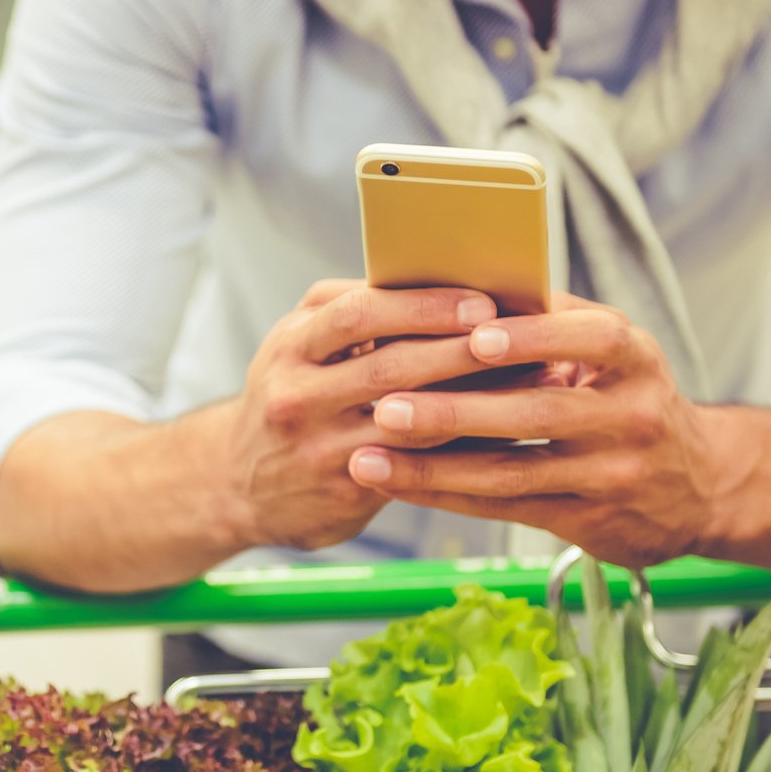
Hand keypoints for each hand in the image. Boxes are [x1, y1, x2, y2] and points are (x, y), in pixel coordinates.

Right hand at [217, 279, 498, 552]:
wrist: (237, 484)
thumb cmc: (291, 398)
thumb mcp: (299, 346)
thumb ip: (353, 315)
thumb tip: (440, 280)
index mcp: (290, 346)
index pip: (358, 315)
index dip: (423, 307)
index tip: (480, 303)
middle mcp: (296, 397)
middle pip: (390, 368)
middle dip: (462, 350)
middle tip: (519, 338)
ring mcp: (319, 448)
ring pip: (410, 422)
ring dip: (478, 399)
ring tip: (533, 379)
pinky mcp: (344, 491)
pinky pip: (417, 465)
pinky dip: (465, 445)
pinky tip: (508, 430)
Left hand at [346, 293, 739, 568]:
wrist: (703, 487)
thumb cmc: (631, 397)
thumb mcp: (617, 353)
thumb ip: (554, 320)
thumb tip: (466, 281)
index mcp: (636, 358)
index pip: (589, 339)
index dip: (533, 337)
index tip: (472, 337)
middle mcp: (632, 416)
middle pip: (537, 413)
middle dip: (455, 411)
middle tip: (384, 405)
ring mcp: (612, 474)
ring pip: (512, 472)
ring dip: (433, 465)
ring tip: (368, 457)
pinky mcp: (589, 521)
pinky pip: (506, 508)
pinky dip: (446, 494)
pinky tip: (398, 483)